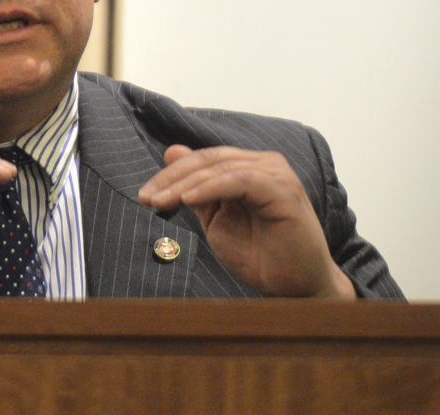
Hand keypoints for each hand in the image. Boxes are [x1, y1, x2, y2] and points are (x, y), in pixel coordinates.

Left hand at [138, 145, 354, 298]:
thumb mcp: (217, 219)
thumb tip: (171, 151)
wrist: (295, 289)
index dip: (171, 175)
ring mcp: (276, 174)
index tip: (144, 195)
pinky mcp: (282, 190)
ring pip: (219, 167)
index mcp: (250, 167)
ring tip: (160, 202)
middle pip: (207, 160)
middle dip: (172, 178)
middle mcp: (265, 164)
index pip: (203, 161)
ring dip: (184, 184)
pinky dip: (210, 187)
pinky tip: (187, 200)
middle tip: (146, 198)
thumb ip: (196, 189)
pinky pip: (239, 180)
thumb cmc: (260, 256)